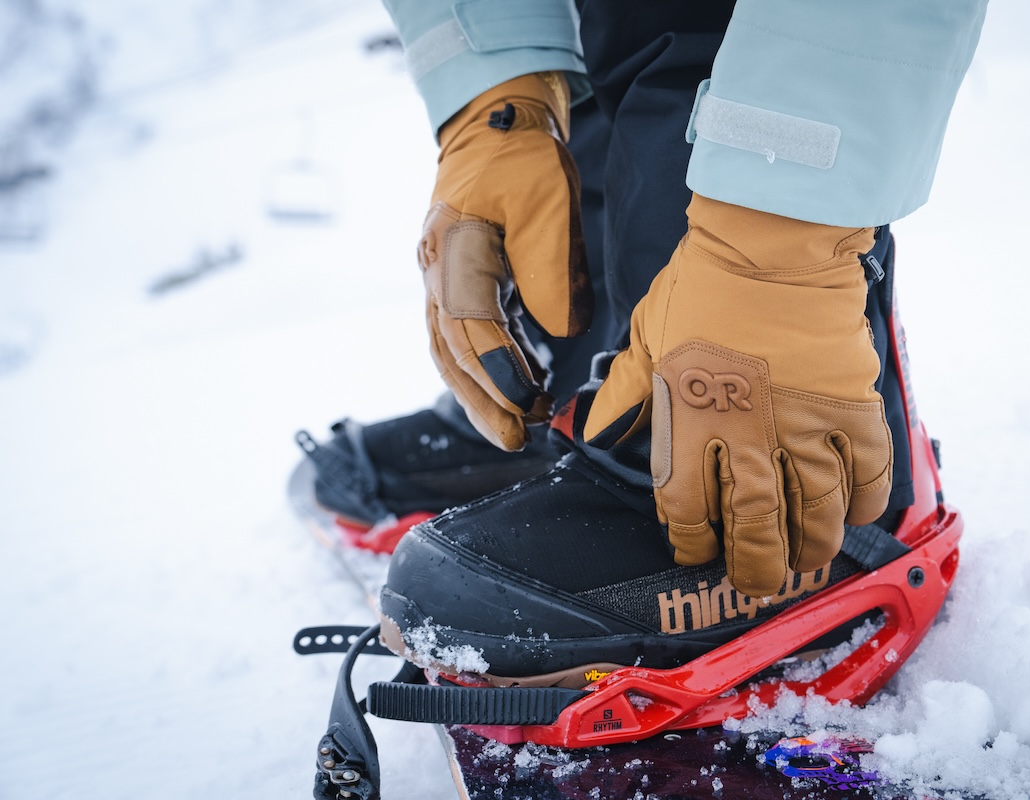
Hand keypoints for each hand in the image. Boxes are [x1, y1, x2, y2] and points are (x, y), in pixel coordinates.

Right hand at [418, 72, 591, 450]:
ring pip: (448, 349)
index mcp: (453, 246)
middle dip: (482, 400)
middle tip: (516, 440)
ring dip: (478, 394)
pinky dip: (482, 369)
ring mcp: (437, 275)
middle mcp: (433, 266)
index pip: (469, 323)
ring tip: (514, 430)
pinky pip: (459, 335)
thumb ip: (552, 270)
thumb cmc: (524, 158)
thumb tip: (560, 333)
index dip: (498, 369)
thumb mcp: (549, 205)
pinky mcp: (453, 281)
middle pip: (448, 349)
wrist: (496, 125)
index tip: (532, 402)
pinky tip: (510, 394)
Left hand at [584, 194, 892, 596]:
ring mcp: (805, 427)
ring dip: (811, 549)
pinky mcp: (853, 409)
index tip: (696, 548)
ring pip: (815, 517)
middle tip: (760, 582)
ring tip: (805, 560)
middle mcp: (746, 438)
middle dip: (756, 569)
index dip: (691, 542)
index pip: (685, 510)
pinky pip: (867, 475)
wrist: (772, 242)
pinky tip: (855, 512)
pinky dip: (865, 502)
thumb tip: (593, 430)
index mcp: (689, 424)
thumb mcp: (647, 338)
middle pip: (754, 531)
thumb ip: (624, 392)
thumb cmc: (703, 287)